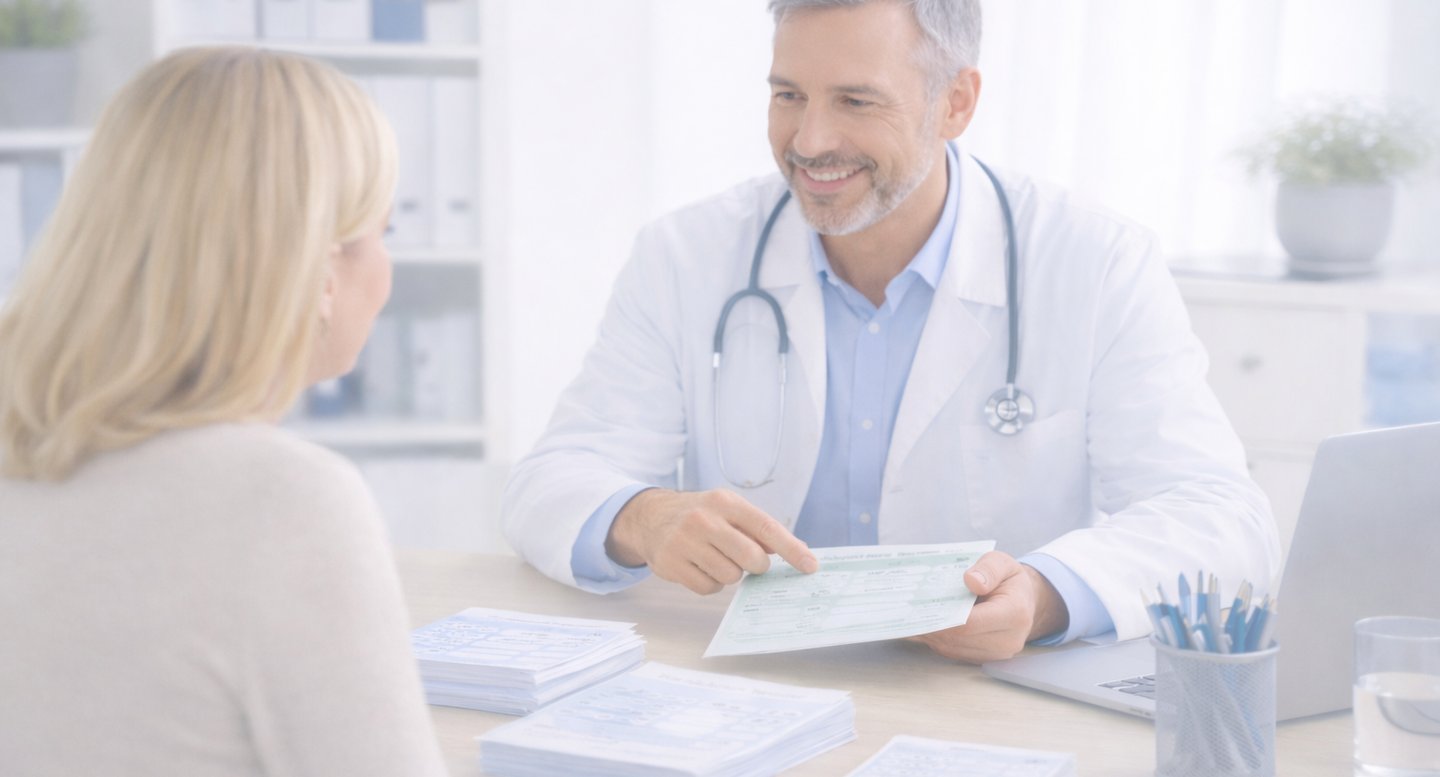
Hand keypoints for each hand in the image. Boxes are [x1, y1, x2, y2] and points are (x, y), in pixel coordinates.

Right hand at [604, 488, 818, 594]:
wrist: (650, 517)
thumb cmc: (701, 515)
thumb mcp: (727, 509)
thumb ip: (757, 528)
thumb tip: (795, 551)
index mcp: (725, 502)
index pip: (766, 527)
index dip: (791, 549)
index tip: (810, 566)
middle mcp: (704, 519)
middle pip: (751, 558)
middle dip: (756, 566)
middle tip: (748, 560)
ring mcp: (684, 542)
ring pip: (730, 577)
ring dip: (730, 574)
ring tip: (716, 558)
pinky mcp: (671, 564)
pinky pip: (709, 588)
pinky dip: (711, 583)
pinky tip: (700, 567)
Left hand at [910, 551, 1068, 662]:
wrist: (1025, 601)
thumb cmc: (1009, 579)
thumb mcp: (1002, 562)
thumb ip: (988, 569)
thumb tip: (971, 580)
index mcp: (1015, 614)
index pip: (971, 623)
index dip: (942, 616)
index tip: (918, 606)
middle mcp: (1008, 640)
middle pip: (958, 639)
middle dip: (931, 625)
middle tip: (905, 612)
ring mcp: (997, 653)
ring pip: (953, 648)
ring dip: (931, 634)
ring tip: (909, 617)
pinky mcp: (984, 658)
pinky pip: (955, 652)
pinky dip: (938, 639)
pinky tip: (923, 624)